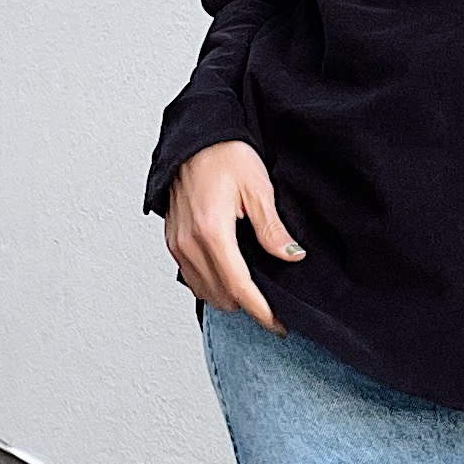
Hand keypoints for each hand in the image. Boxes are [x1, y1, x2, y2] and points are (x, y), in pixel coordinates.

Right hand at [165, 140, 305, 327]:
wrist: (195, 138)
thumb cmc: (225, 155)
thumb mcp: (258, 188)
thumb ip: (272, 229)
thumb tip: (291, 257)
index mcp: (211, 231)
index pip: (238, 287)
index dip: (261, 311)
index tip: (279, 325)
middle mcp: (188, 243)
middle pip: (220, 296)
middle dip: (248, 306)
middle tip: (274, 306)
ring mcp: (177, 244)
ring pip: (204, 290)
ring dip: (229, 297)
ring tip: (254, 292)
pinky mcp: (172, 241)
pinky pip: (191, 277)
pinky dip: (212, 284)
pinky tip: (230, 276)